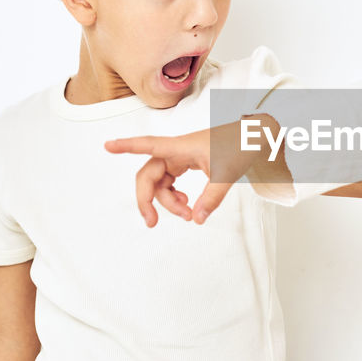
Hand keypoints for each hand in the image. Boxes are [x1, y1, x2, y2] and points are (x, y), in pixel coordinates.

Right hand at [106, 117, 278, 226]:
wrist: (255, 137)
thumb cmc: (240, 146)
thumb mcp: (228, 173)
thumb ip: (212, 197)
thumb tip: (198, 219)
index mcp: (180, 147)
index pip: (147, 145)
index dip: (126, 146)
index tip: (107, 145)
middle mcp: (176, 151)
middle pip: (149, 175)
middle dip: (148, 199)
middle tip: (152, 223)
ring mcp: (180, 157)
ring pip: (160, 182)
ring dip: (167, 201)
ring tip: (187, 213)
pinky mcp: (187, 163)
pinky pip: (170, 182)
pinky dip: (174, 196)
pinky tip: (187, 204)